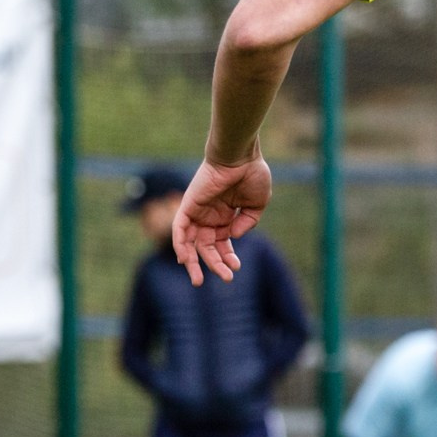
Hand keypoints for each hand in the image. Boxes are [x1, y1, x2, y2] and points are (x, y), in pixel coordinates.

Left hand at [173, 152, 274, 286]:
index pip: (222, 243)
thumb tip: (233, 237)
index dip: (228, 257)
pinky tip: (185, 260)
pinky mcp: (188, 205)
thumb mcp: (257, 205)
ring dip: (194, 262)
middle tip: (225, 279)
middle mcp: (210, 216)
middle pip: (206, 246)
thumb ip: (247, 222)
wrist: (240, 156)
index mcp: (226, 216)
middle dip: (214, 264)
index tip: (235, 268)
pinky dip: (180, 245)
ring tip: (199, 280)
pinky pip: (179, 229)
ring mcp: (198, 212)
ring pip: (191, 243)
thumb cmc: (252, 174)